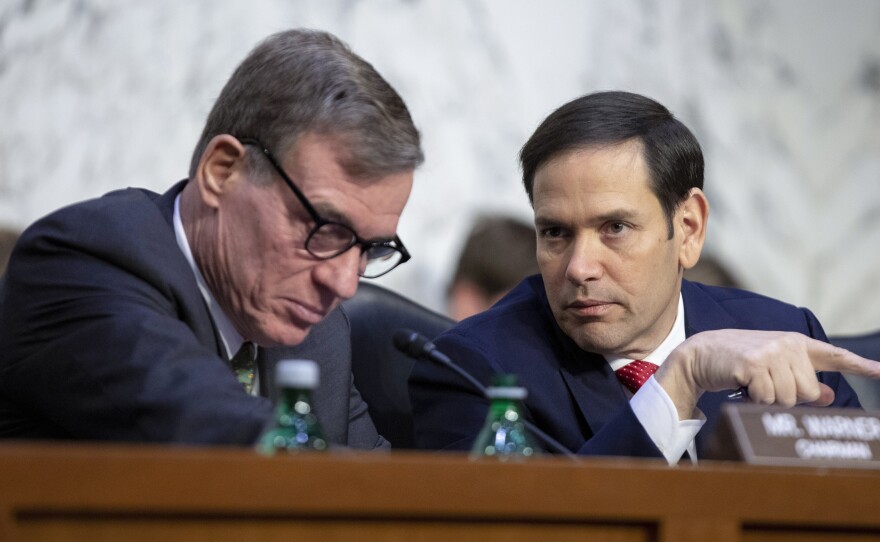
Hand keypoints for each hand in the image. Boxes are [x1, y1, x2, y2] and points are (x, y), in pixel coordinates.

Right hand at [655, 330, 879, 419]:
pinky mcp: (754, 363)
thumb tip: (827, 396)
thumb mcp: (772, 368)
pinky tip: (743, 386)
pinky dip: (754, 400)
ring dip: (768, 401)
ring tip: (752, 386)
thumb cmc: (737, 363)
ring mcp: (771, 352)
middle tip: (764, 386)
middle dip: (787, 397)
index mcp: (796, 344)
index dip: (860, 365)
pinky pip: (767, 398)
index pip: (834, 355)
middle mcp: (788, 345)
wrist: (700, 354)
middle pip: (808, 392)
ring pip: (788, 398)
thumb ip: (801, 379)